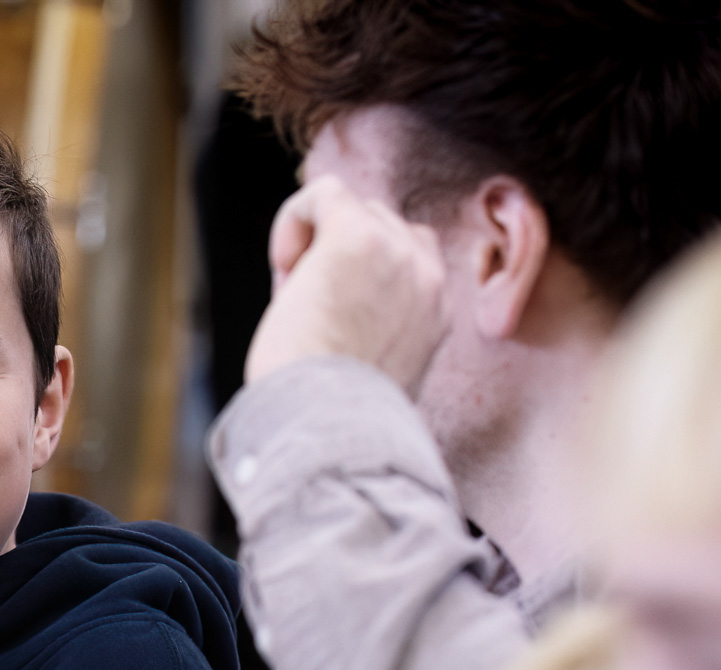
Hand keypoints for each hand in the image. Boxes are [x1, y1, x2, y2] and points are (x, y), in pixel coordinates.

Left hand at [244, 175, 447, 393]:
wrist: (325, 426)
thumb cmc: (332, 414)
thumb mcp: (374, 371)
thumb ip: (376, 329)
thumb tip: (337, 307)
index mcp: (436, 314)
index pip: (408, 261)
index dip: (361, 279)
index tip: (330, 320)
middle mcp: (429, 278)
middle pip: (382, 229)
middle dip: (336, 261)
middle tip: (305, 311)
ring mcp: (398, 253)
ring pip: (354, 210)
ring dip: (317, 246)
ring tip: (296, 299)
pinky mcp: (358, 235)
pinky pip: (325, 192)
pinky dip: (296, 219)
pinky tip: (284, 267)